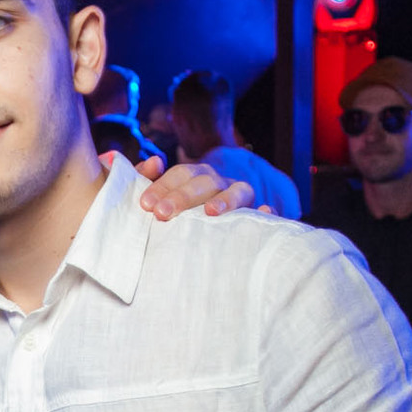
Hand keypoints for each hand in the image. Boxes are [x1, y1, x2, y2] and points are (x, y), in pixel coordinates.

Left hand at [128, 155, 260, 219]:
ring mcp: (240, 199)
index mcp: (195, 177)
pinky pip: (264, 213)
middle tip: (162, 213)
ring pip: (239, 191)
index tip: (145, 204)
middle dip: (183, 196)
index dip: (163, 186)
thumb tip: (154, 162)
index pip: (180, 174)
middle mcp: (218, 184)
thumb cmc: (176, 219)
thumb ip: (147, 181)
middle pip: (205, 182)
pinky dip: (266, 212)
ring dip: (226, 199)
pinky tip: (264, 212)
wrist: (203, 249)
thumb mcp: (159, 201)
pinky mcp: (257, 217)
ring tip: (211, 212)